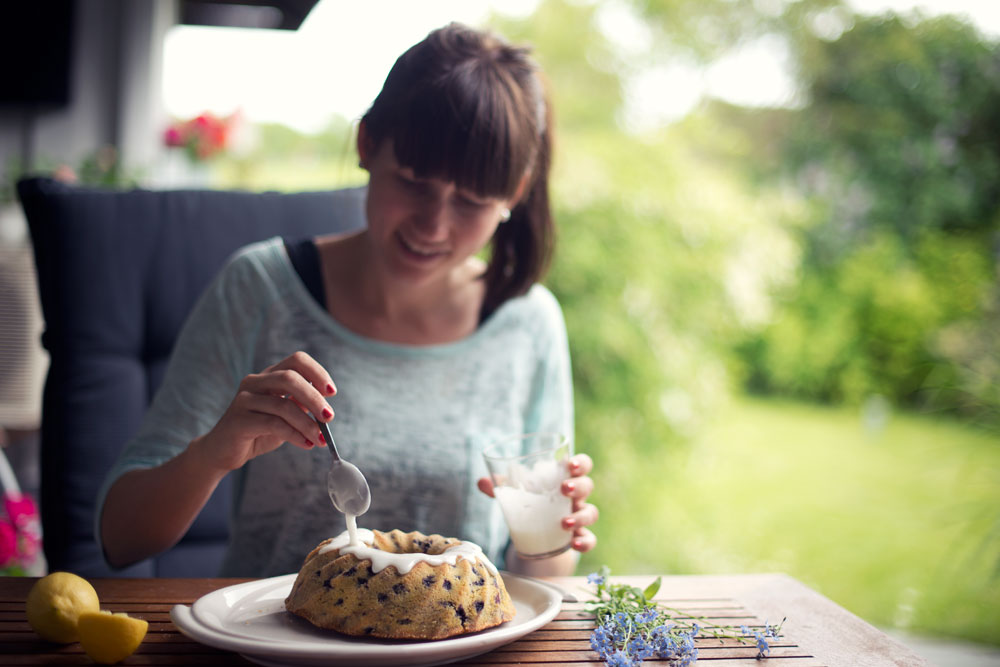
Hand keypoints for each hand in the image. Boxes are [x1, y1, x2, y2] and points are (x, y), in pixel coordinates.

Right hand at [191, 351, 336, 472]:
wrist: (223, 452)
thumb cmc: (258, 431)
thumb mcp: (285, 417)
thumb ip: (301, 407)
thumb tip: (325, 408)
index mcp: (269, 376)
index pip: (296, 360)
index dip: (317, 372)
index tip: (332, 392)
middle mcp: (255, 382)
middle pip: (290, 378)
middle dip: (314, 398)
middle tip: (329, 417)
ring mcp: (244, 399)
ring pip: (283, 405)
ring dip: (307, 423)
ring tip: (319, 439)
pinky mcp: (238, 420)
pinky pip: (273, 424)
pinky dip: (294, 434)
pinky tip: (305, 444)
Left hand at [477, 453, 598, 552]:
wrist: (538, 535)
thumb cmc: (531, 505)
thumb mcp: (517, 496)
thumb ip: (501, 487)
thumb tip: (481, 481)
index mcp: (563, 479)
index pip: (581, 465)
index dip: (580, 463)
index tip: (570, 465)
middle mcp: (575, 497)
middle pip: (588, 485)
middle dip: (579, 486)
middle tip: (564, 490)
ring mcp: (579, 517)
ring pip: (591, 512)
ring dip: (581, 516)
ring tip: (564, 523)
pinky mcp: (578, 537)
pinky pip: (590, 539)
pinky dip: (585, 542)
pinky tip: (574, 544)